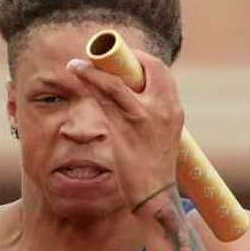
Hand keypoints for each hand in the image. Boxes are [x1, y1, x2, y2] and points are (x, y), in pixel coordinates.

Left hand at [68, 49, 184, 213]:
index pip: (159, 70)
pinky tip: (77, 75)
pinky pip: (103, 98)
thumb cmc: (155, 165)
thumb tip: (131, 93)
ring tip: (75, 65)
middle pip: (142, 68)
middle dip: (118, 57)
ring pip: (115, 82)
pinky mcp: (123, 128)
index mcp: (174, 108)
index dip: (140, 60)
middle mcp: (162, 108)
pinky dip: (88, 83)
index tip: (122, 60)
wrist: (155, 194)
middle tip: (98, 56)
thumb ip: (153, 111)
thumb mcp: (163, 134)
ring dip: (92, 69)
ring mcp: (142, 118)